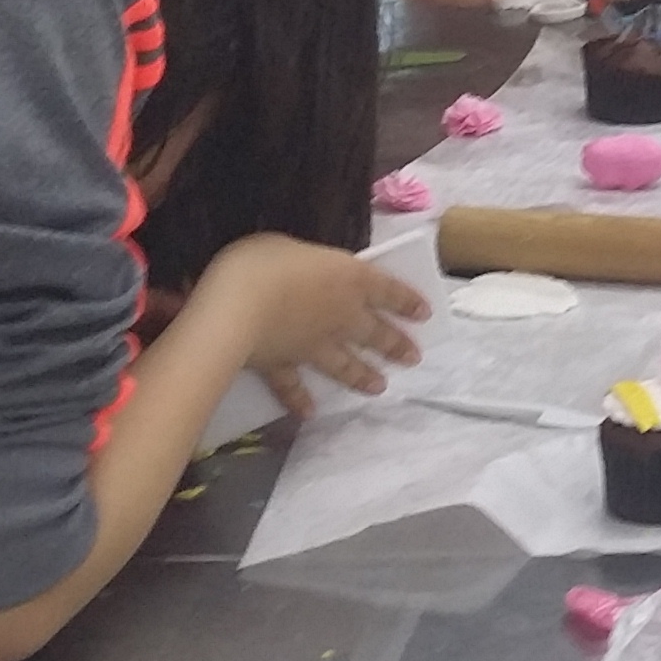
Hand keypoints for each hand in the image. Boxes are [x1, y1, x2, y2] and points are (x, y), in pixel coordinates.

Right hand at [193, 235, 424, 422]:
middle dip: (396, 345)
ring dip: (363, 376)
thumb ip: (307, 263)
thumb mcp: (290, 246)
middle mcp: (340, 316)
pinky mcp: (283, 366)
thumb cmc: (265, 264)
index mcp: (349, 279)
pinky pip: (294, 387)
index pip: (388, 291)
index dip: (407, 302)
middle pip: (375, 333)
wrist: (235, 307)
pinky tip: (309, 413)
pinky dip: (300, 400)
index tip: (425, 315)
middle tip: (414, 359)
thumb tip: (307, 267)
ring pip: (346, 364)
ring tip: (380, 387)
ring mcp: (313, 345)